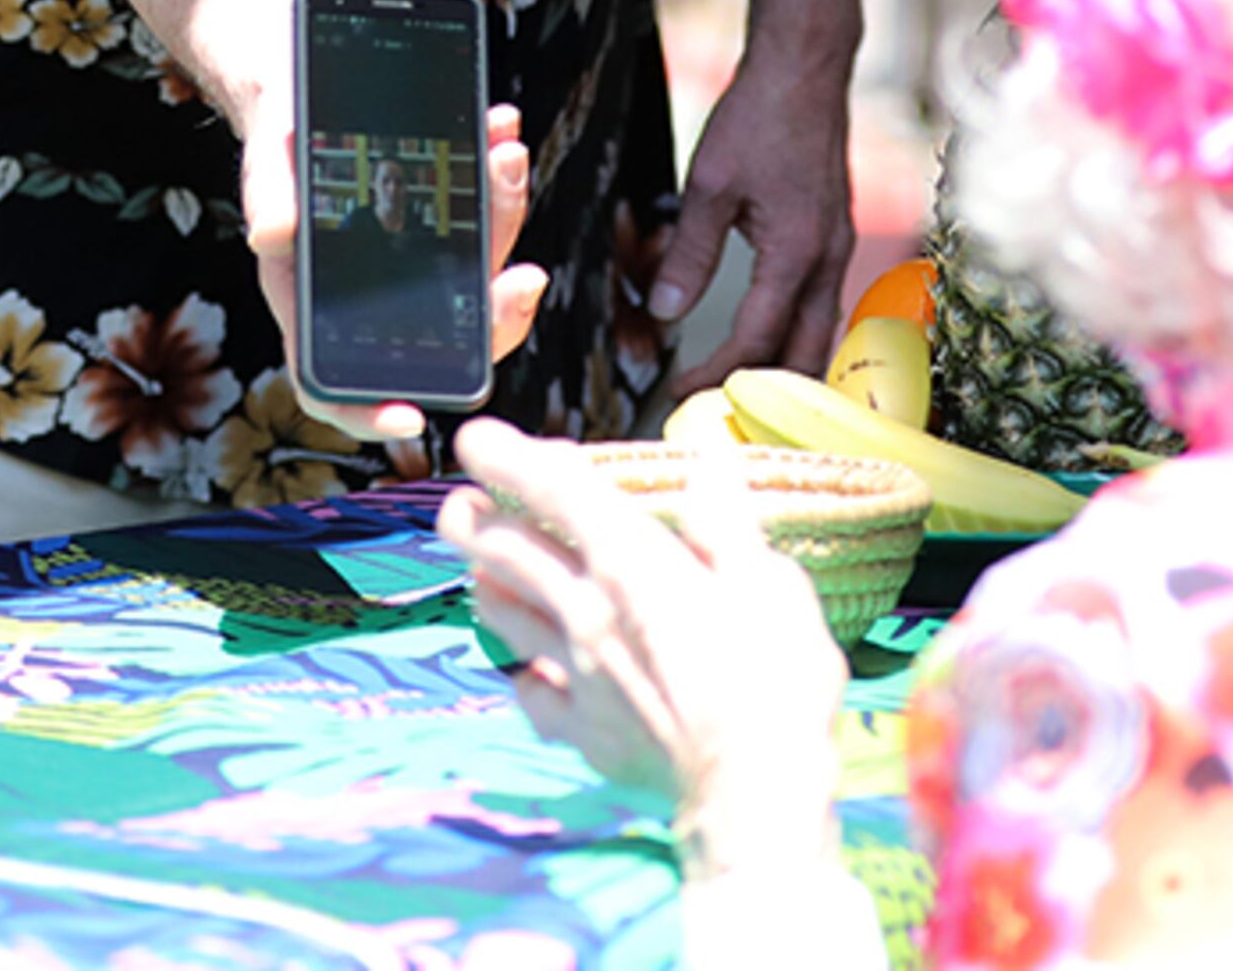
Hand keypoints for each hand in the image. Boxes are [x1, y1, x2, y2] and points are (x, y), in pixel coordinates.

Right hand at [243, 102, 547, 446]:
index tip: (411, 417)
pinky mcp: (447, 221)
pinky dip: (496, 174)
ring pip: (478, 268)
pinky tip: (500, 130)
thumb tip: (271, 234)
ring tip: (507, 156)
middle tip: (526, 277)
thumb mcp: (266, 165)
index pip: (337, 382)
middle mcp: (375, 295)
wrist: (301, 101)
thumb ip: (268, 197)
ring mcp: (418, 261)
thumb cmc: (278, 147)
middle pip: (443, 333)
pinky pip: (485, 213)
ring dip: (503, 215)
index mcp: (316, 304)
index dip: (369, 413)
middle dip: (493, 311)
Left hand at [442, 419, 847, 874]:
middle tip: (457, 505)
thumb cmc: (775, 682)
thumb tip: (706, 465)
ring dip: (485, 586)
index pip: (555, 493)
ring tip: (477, 572)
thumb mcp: (770, 583)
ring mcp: (577, 676)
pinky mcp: (582, 733)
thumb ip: (725, 523)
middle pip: (508, 553)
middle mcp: (588, 612)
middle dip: (474, 521)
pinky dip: (522, 675)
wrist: (753, 794)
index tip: (474, 437)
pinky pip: (531, 695)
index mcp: (632, 564)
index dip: (509, 458)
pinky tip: (526, 673)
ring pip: (505, 618)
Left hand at [654, 46, 854, 398]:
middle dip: (765, 390)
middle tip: (717, 408)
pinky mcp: (835, 231)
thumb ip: (689, 254)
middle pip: (805, 352)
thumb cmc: (760, 117)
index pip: (758, 338)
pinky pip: (824, 301)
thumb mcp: (710, 186)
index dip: (718, 374)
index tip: (681, 391)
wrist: (806, 68)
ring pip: (820, 330)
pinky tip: (773, 334)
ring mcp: (838, 245)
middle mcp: (827, 257)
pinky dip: (799, 330)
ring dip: (786, 364)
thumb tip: (666, 311)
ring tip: (743, 386)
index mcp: (797, 252)